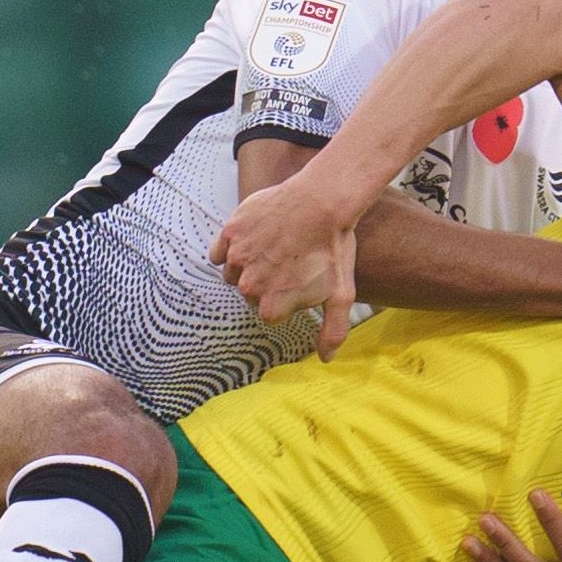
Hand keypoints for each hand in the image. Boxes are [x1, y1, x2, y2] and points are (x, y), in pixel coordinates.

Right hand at [212, 175, 360, 355]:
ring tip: (270, 251)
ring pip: (233, 273)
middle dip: (265, 284)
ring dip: (246, 267)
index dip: (284, 299)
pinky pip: (219, 250)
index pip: (269, 314)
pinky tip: (250, 240)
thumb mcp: (341, 294)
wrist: (323, 201)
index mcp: (272, 306)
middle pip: (250, 294)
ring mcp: (238, 257)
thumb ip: (332, 331)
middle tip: (286, 265)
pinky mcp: (231, 231)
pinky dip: (229, 248)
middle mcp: (249, 285)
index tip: (296, 284)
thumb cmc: (333, 247)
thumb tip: (326, 359)